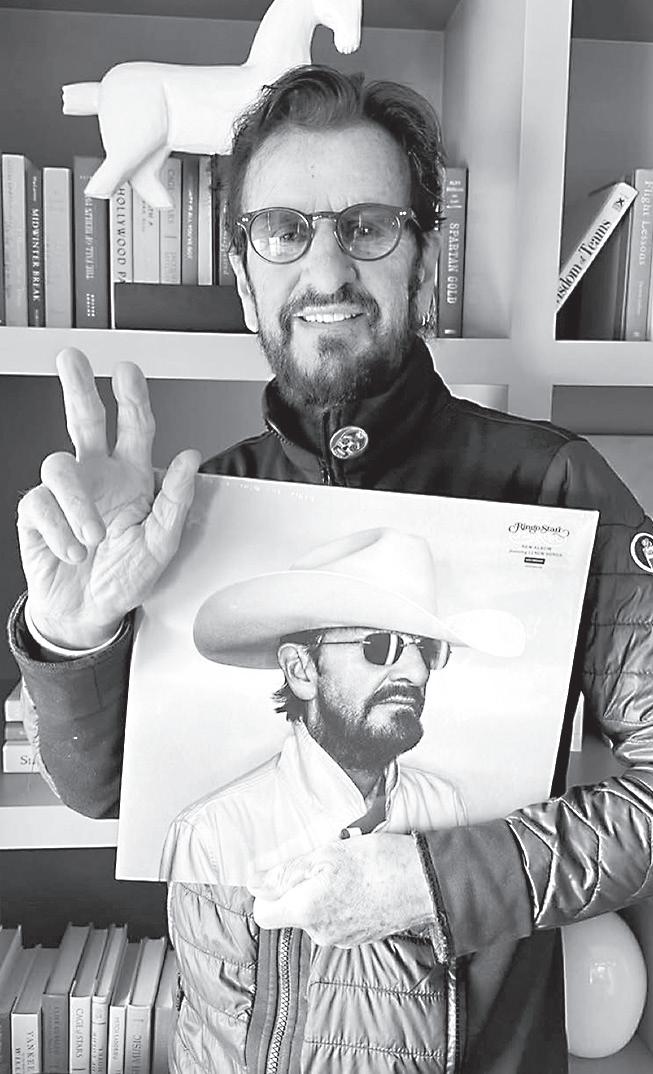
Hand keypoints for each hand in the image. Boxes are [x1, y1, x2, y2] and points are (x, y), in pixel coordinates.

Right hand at [17, 347, 200, 648]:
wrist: (89, 612)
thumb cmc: (125, 577)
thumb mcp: (162, 546)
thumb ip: (175, 502)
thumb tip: (187, 459)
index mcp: (131, 477)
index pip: (134, 428)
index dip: (133, 398)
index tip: (128, 371)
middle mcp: (97, 476)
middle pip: (84, 419)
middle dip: (78, 387)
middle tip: (72, 360)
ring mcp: (64, 493)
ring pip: (59, 464)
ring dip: (78, 504)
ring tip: (93, 538)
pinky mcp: (37, 512)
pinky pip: (41, 505)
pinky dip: (60, 531)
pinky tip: (73, 551)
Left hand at [248, 833, 432, 946]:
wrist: (425, 883)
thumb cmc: (377, 864)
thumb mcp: (326, 855)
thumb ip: (287, 873)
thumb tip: (254, 884)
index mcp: (307, 911)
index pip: (263, 914)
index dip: (266, 892)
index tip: (281, 873)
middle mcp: (321, 932)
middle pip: (292, 911)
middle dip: (302, 886)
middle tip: (324, 860)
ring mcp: (343, 938)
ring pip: (318, 912)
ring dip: (325, 891)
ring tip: (348, 868)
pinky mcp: (362, 936)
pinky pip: (340, 917)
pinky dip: (345, 900)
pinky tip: (363, 882)